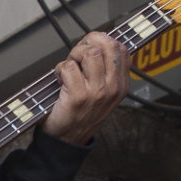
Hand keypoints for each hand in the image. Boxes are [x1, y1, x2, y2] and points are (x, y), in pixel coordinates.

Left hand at [40, 31, 128, 145]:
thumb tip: (97, 42)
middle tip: (77, 54)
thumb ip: (105, 71)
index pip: (121, 49)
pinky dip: (59, 69)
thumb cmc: (81, 113)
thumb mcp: (103, 93)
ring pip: (89, 52)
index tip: (90, 48)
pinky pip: (68, 66)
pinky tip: (60, 80)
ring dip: (73, 55)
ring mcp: (97, 91)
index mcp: (122, 85)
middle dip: (88, 42)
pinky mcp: (79, 95)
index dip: (102, 41)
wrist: (68, 139)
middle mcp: (113, 88)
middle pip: (108, 45)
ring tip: (69, 68)